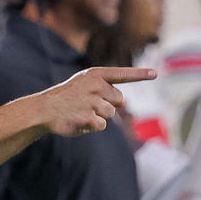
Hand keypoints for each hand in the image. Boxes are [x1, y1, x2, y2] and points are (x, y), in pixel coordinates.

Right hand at [40, 67, 155, 136]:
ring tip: (82, 112)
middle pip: (119, 99)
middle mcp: (95, 85)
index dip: (140, 74)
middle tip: (87, 104)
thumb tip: (125, 103)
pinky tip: (80, 121)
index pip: (122, 74)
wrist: (45, 109)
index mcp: (95, 74)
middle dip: (108, 104)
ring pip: (111, 114)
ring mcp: (91, 101)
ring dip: (100, 117)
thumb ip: (106, 90)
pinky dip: (93, 126)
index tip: (156, 73)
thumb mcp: (85, 86)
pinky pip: (102, 125)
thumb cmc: (67, 96)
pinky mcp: (88, 117)